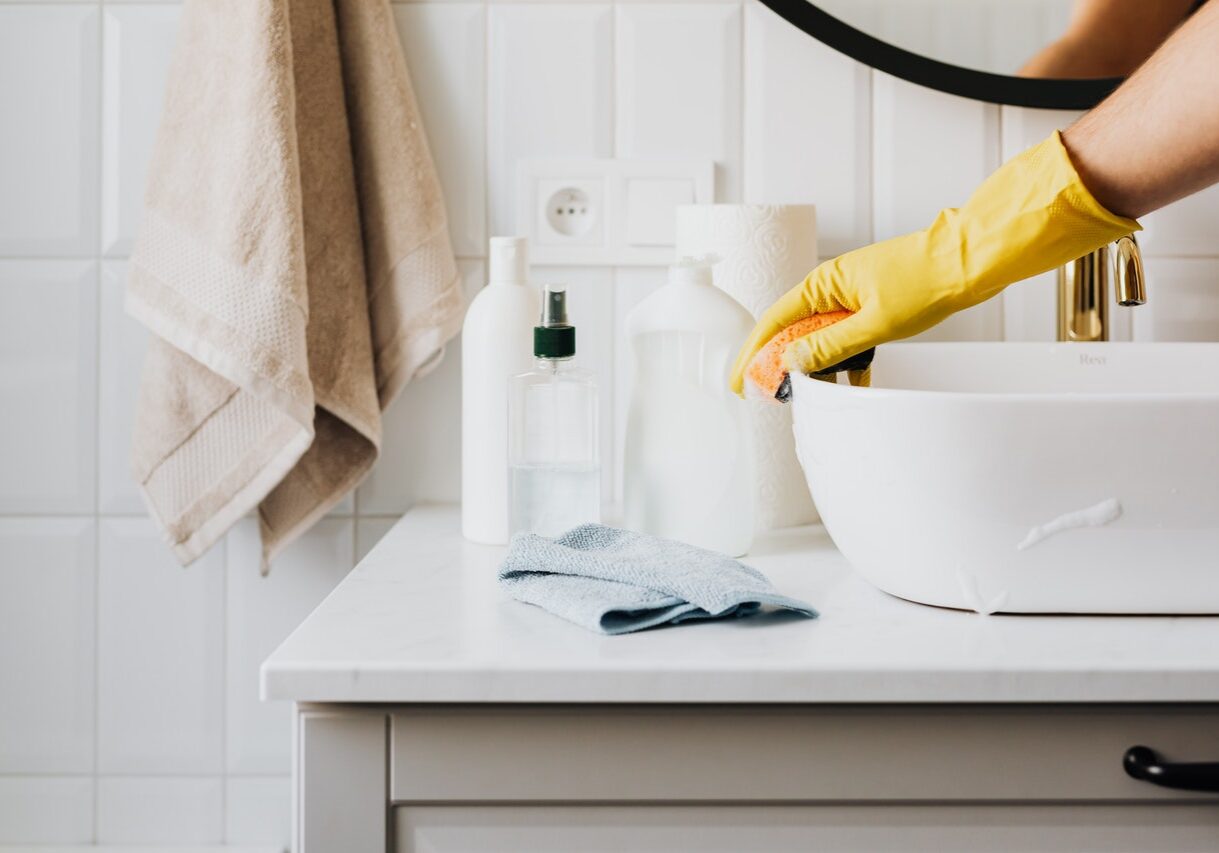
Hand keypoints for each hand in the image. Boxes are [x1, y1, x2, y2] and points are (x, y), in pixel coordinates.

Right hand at [729, 131, 1138, 395]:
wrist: (970, 260)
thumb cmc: (926, 280)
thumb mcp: (875, 323)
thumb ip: (832, 346)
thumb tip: (792, 362)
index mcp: (824, 284)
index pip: (775, 322)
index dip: (754, 353)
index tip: (741, 381)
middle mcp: (833, 287)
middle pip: (794, 331)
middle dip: (780, 364)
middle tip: (770, 394)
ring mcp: (853, 296)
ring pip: (822, 337)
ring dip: (817, 365)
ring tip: (811, 393)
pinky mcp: (873, 305)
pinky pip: (849, 337)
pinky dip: (849, 360)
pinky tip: (854, 382)